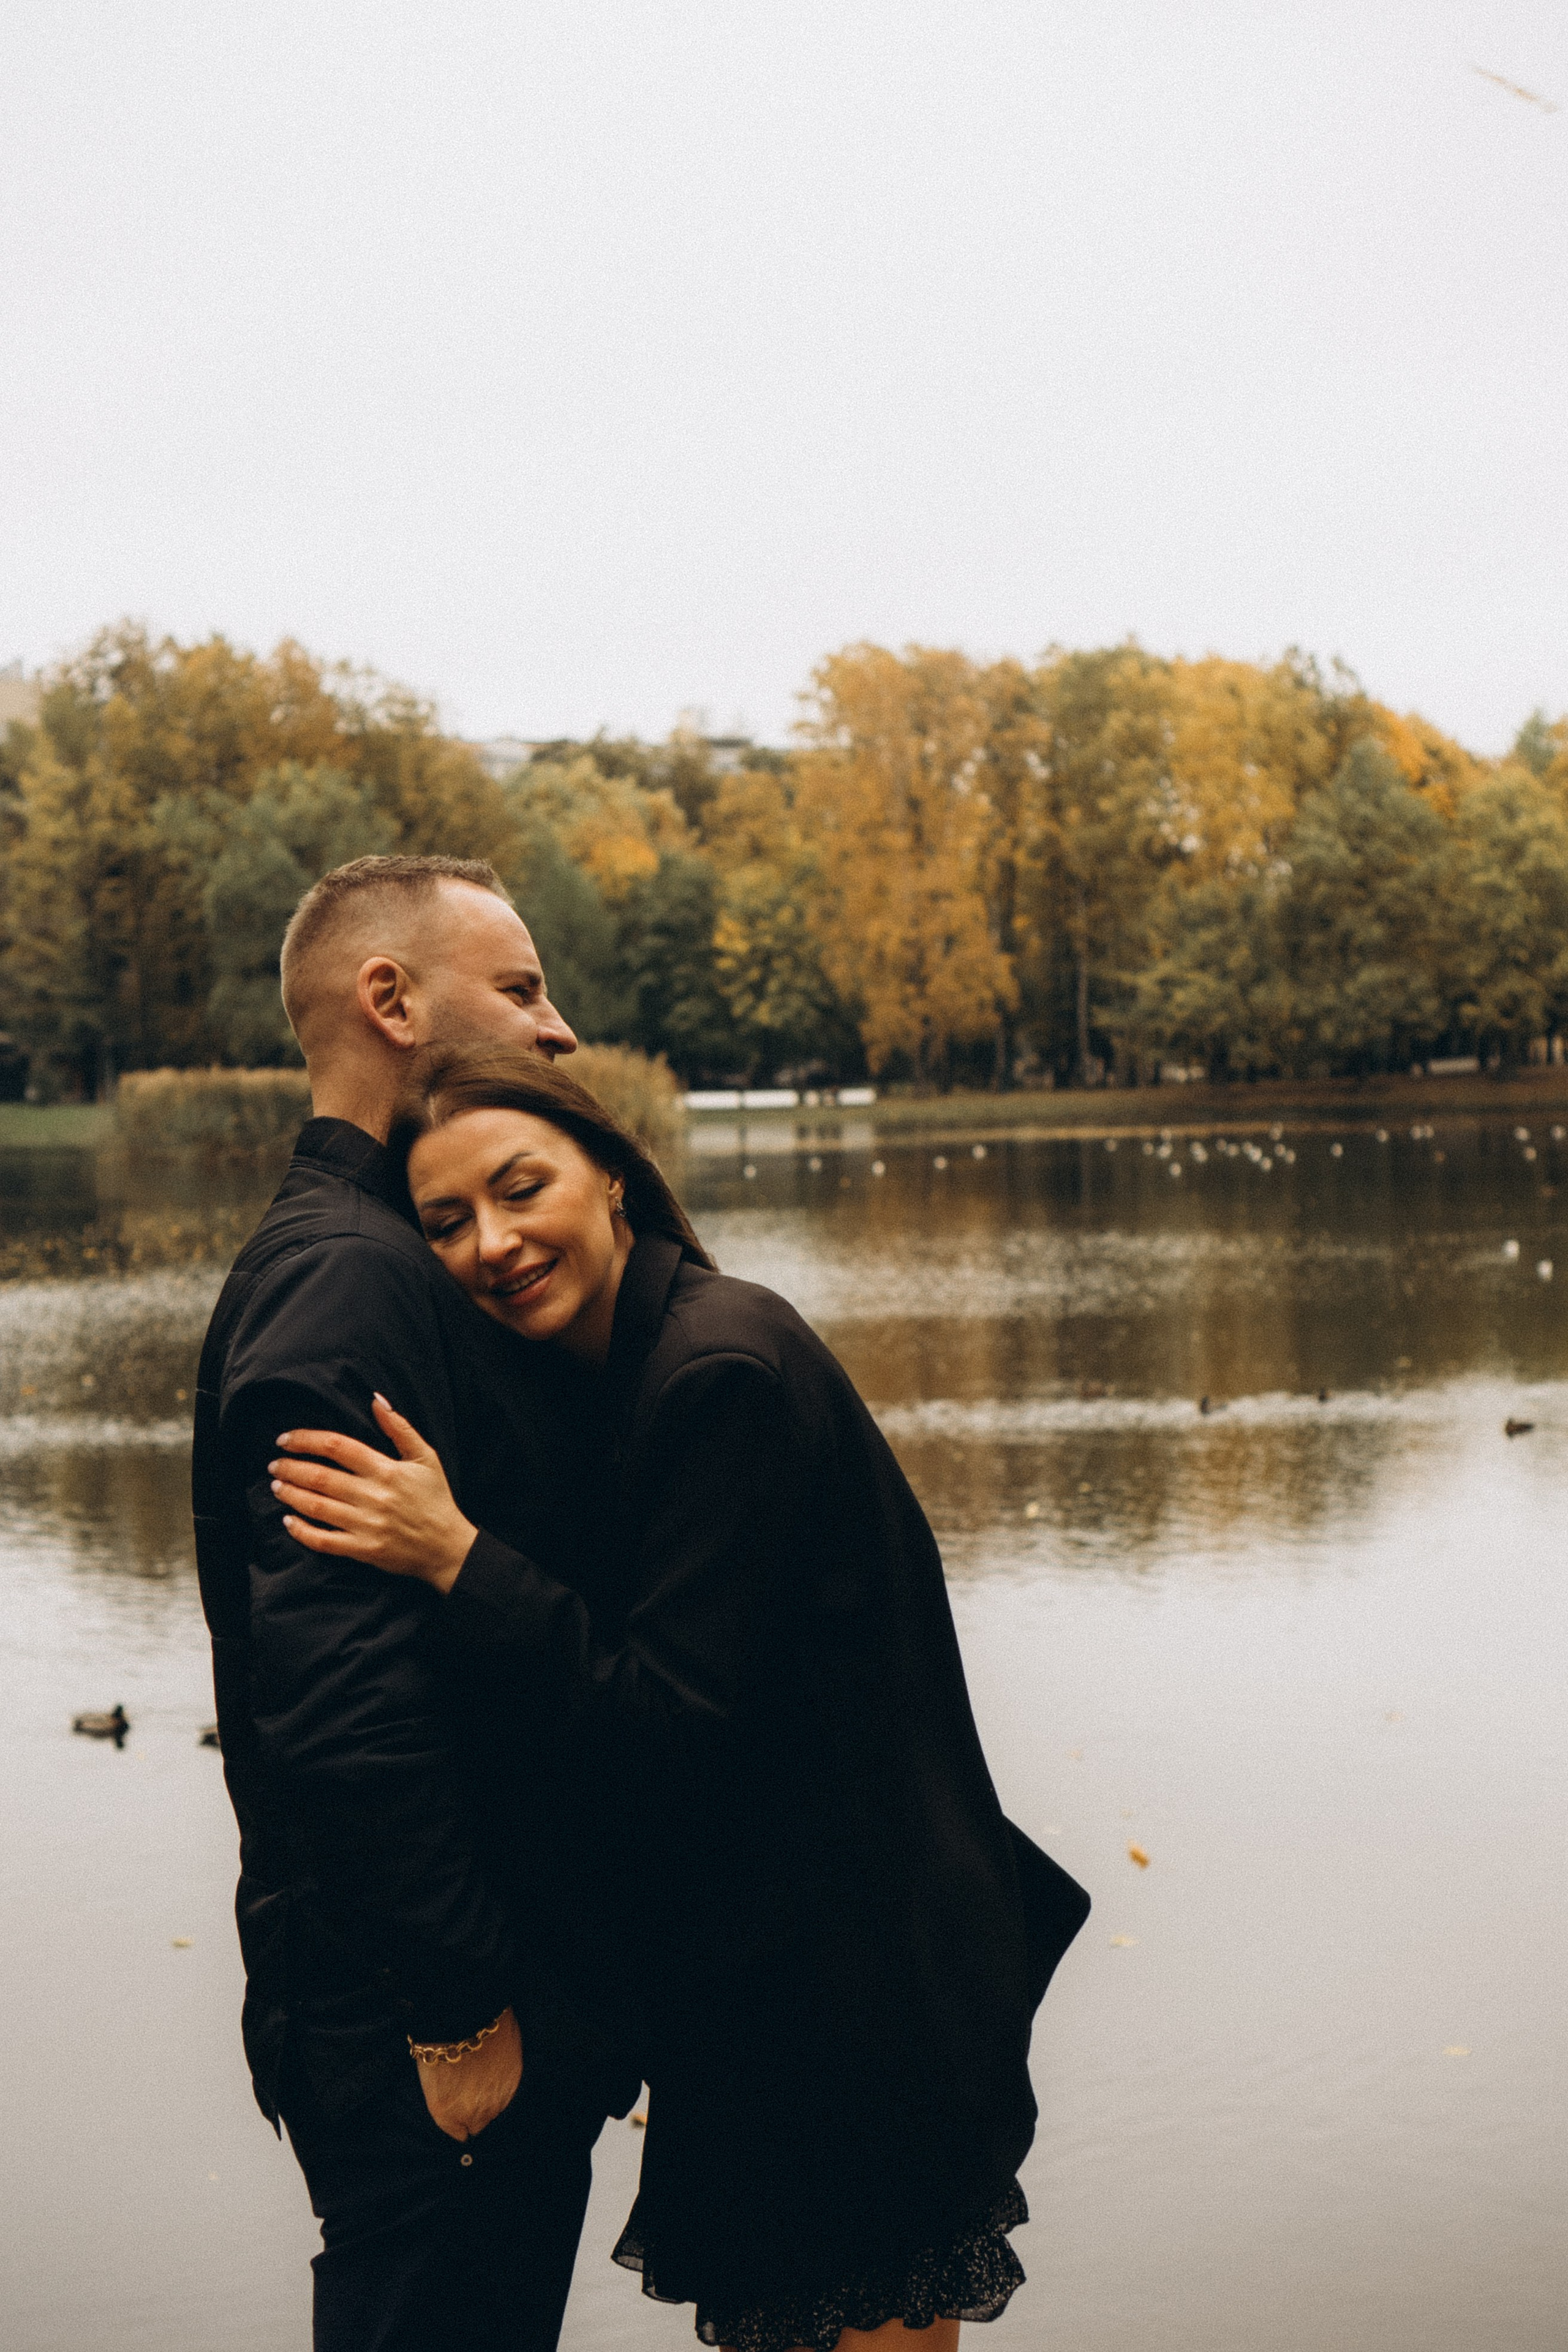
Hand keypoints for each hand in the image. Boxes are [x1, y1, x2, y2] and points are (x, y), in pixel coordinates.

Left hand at [269, 1394, 476, 1591]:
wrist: (447, 1547)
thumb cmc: (436, 1499)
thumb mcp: (426, 1457)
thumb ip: (400, 1428)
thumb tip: (376, 1400)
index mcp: (387, 1470)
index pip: (337, 1447)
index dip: (306, 1439)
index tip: (285, 1439)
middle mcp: (374, 1496)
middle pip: (321, 1477)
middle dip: (291, 1468)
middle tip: (274, 1464)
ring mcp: (366, 1525)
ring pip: (317, 1507)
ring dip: (291, 1494)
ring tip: (276, 1485)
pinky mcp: (362, 1550)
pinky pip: (324, 1541)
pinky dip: (302, 1531)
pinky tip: (288, 1521)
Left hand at [417, 2005, 522, 2141]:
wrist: (464, 2016)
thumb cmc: (438, 2043)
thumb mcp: (431, 2080)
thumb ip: (446, 2102)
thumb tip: (455, 2105)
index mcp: (447, 2114)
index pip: (458, 2133)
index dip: (458, 2121)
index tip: (458, 2113)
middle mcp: (474, 2112)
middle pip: (479, 2124)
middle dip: (474, 2111)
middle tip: (469, 2090)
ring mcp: (497, 2098)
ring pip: (496, 2108)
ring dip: (490, 2096)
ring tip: (481, 2074)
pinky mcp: (514, 2079)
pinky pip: (508, 2091)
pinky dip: (502, 2081)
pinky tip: (493, 2066)